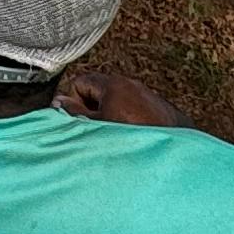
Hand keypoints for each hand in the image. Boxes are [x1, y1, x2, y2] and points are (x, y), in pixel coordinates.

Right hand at [59, 66, 182, 128]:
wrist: (174, 151)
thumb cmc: (133, 136)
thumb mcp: (95, 126)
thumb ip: (74, 113)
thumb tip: (58, 102)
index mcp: (112, 84)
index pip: (80, 82)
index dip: (75, 102)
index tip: (80, 121)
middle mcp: (130, 84)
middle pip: (98, 91)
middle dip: (93, 110)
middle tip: (96, 131)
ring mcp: (145, 95)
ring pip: (116, 102)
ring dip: (111, 117)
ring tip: (114, 138)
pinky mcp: (157, 107)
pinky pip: (134, 110)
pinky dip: (128, 122)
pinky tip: (131, 138)